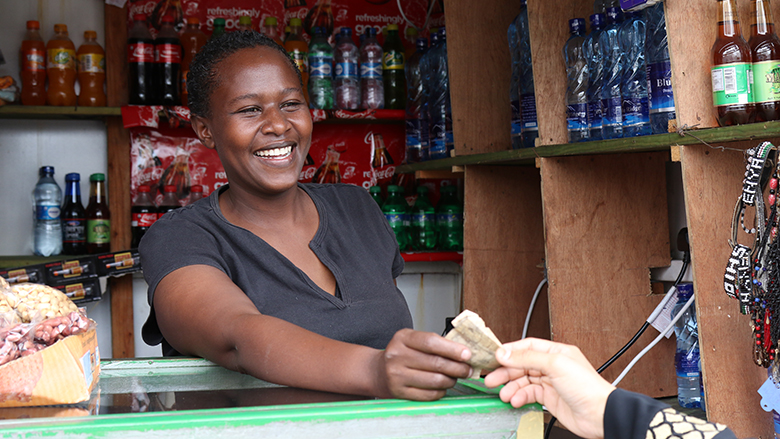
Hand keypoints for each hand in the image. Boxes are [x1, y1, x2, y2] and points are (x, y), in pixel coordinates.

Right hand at [376, 328, 472, 400]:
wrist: (377, 371)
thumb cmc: (402, 354)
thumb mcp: (412, 340)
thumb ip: (434, 343)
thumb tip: (464, 352)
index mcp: (402, 338)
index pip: (431, 342)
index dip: (452, 349)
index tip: (468, 354)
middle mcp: (397, 355)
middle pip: (435, 363)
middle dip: (457, 367)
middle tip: (468, 369)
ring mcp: (396, 375)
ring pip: (434, 380)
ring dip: (451, 380)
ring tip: (455, 378)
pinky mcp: (399, 392)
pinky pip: (429, 394)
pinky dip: (441, 391)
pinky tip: (443, 387)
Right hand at [484, 338, 614, 438]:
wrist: (599, 414)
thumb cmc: (586, 387)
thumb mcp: (555, 365)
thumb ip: (527, 358)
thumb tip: (505, 353)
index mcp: (556, 352)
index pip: (527, 346)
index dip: (510, 351)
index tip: (495, 358)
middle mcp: (553, 366)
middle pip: (522, 365)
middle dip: (506, 372)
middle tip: (491, 379)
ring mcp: (551, 383)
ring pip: (524, 381)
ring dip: (512, 387)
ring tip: (504, 394)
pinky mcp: (550, 399)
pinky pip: (529, 395)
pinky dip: (520, 397)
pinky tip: (516, 401)